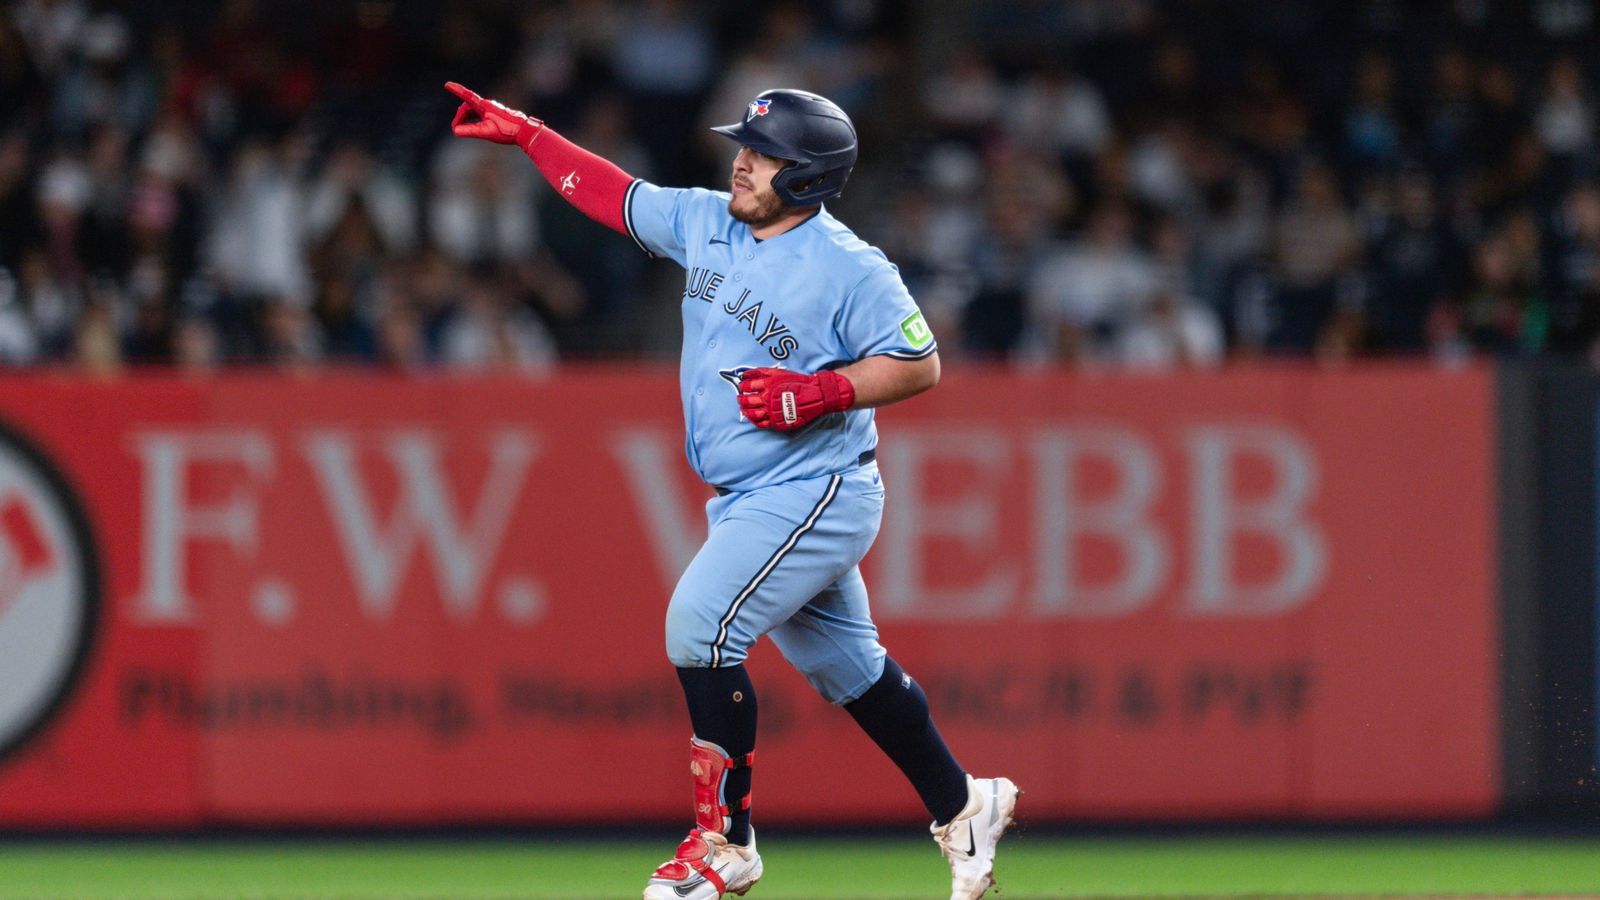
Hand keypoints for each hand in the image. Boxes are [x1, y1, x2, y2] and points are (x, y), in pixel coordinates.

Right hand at [445, 81, 541, 145]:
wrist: (525, 131)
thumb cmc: (507, 131)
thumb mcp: (486, 132)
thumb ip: (470, 131)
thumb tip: (455, 131)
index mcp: (484, 106)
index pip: (467, 96)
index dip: (456, 90)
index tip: (447, 84)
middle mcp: (487, 105)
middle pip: (467, 107)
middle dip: (459, 117)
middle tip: (455, 129)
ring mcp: (492, 109)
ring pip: (473, 111)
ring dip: (466, 119)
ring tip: (461, 129)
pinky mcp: (495, 115)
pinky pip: (480, 115)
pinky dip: (473, 120)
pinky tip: (472, 128)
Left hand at [737, 367, 854, 431]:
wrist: (814, 394)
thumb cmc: (797, 381)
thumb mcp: (779, 372)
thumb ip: (760, 372)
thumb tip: (745, 374)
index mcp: (767, 385)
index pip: (747, 386)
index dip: (742, 386)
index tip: (742, 386)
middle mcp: (768, 398)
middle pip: (747, 400)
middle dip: (741, 399)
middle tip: (740, 398)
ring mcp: (772, 411)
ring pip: (752, 414)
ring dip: (745, 411)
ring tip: (744, 408)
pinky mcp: (777, 421)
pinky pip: (761, 423)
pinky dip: (754, 421)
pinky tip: (753, 418)